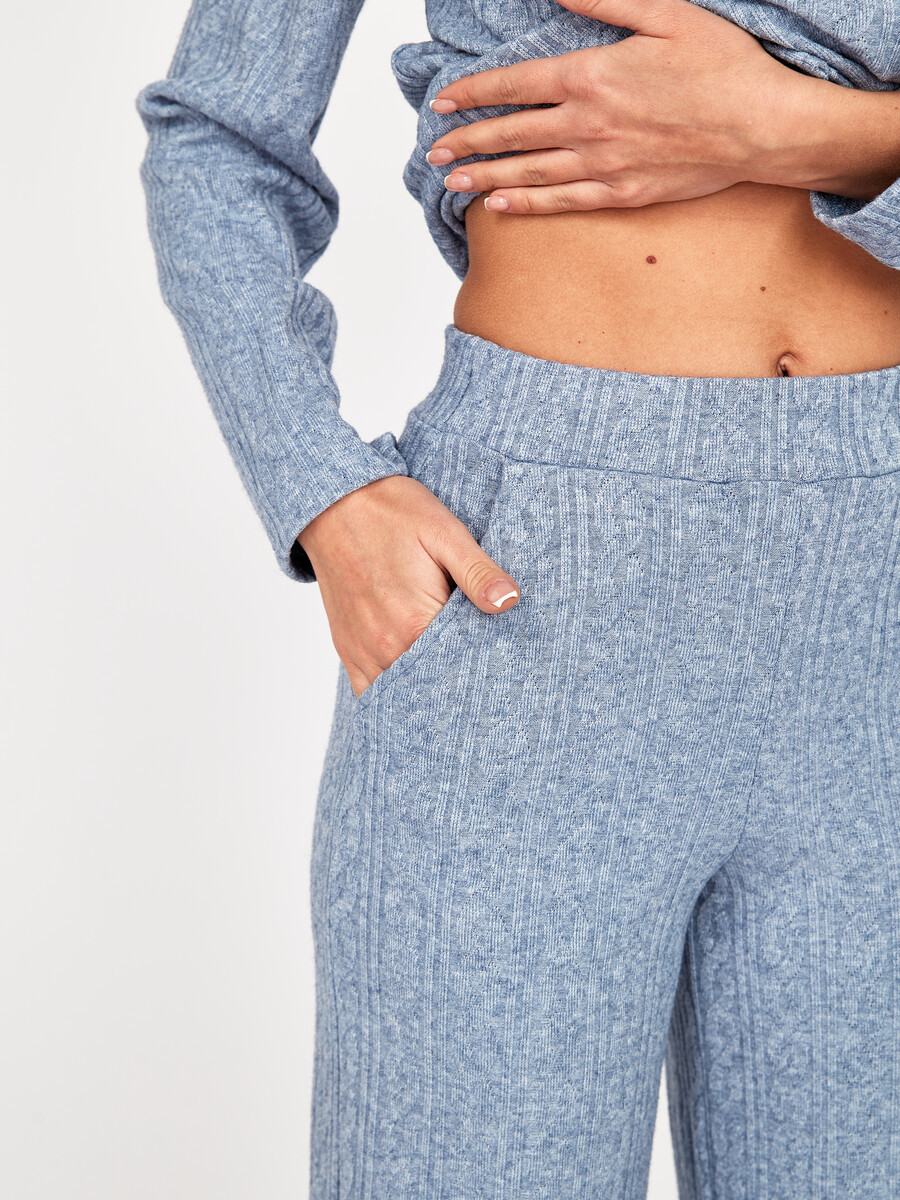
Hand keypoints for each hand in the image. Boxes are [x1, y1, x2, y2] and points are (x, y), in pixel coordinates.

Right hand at [297, 476, 519, 698]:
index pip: (459, 669)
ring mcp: (361, 652)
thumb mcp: (445, 533)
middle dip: (456, 684)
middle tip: (480, 671)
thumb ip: (477, 573)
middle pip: (431, 688)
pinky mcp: (346, 648)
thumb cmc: (392, 513)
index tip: (498, 660)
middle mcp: (383, 648)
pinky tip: (414, 678)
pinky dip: (393, 690)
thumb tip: (509, 601)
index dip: (483, 666)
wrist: (334, 502)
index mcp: (413, 624)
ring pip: (400, 694)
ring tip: (449, 675)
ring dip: (424, 688)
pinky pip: (370, 689)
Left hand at [425, 0, 824, 213]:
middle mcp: (587, 124)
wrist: (761, 125)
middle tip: (434, 151)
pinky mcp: (621, 192)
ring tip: (451, 183)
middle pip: (512, 132)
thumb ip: (606, 3)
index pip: (515, 84)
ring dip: (486, 176)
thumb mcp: (665, 14)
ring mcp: (602, 163)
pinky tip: (500, 207)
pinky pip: (562, 202)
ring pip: (529, 172)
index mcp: (592, 75)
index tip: (444, 102)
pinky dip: (527, 205)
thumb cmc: (722, 67)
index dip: (474, 93)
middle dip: (467, 141)